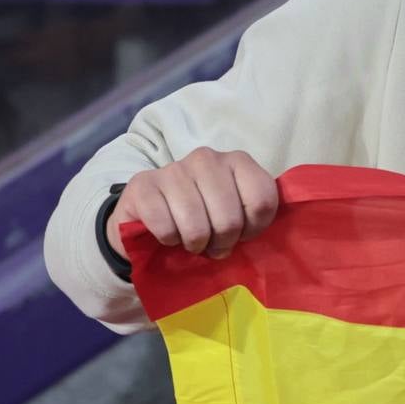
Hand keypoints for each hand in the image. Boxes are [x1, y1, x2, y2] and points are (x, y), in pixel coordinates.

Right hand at [110, 147, 280, 259]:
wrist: (149, 213)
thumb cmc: (203, 215)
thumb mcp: (236, 211)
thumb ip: (255, 215)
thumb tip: (258, 233)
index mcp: (237, 161)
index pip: (262, 201)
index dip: (254, 229)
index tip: (243, 235)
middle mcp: (206, 158)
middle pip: (229, 220)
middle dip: (222, 243)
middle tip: (213, 245)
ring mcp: (173, 169)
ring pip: (196, 227)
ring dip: (195, 245)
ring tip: (192, 242)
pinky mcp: (142, 186)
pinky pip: (166, 229)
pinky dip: (169, 240)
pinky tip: (168, 233)